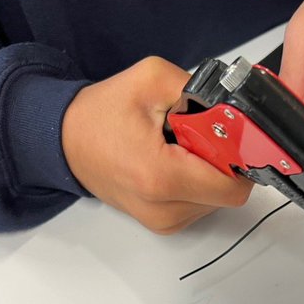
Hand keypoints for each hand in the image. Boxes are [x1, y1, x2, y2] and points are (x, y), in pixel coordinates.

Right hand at [62, 56, 251, 233]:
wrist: (65, 141)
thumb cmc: (101, 114)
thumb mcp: (152, 80)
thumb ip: (200, 92)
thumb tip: (235, 110)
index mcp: (162, 177)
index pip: (233, 185)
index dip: (239, 156)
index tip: (228, 134)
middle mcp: (164, 209)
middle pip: (228, 192)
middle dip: (223, 161)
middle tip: (197, 135)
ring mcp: (163, 221)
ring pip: (216, 200)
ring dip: (208, 172)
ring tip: (178, 147)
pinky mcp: (162, 224)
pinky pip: (200, 205)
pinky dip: (195, 182)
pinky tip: (173, 162)